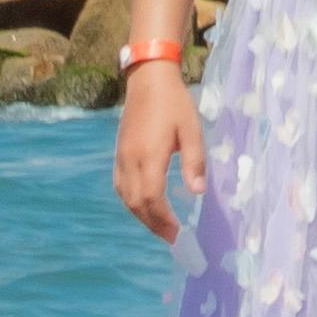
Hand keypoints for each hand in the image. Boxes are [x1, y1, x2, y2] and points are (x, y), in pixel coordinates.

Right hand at [114, 63, 196, 242]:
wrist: (148, 79)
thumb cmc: (174, 103)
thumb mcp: (192, 130)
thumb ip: (194, 162)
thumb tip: (197, 193)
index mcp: (149, 156)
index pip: (152, 198)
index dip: (163, 219)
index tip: (178, 233)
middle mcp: (130, 160)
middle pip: (136, 203)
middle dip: (153, 224)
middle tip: (170, 237)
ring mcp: (121, 157)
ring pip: (126, 197)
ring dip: (141, 215)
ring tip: (159, 226)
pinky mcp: (119, 152)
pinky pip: (121, 185)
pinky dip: (131, 201)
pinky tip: (143, 206)